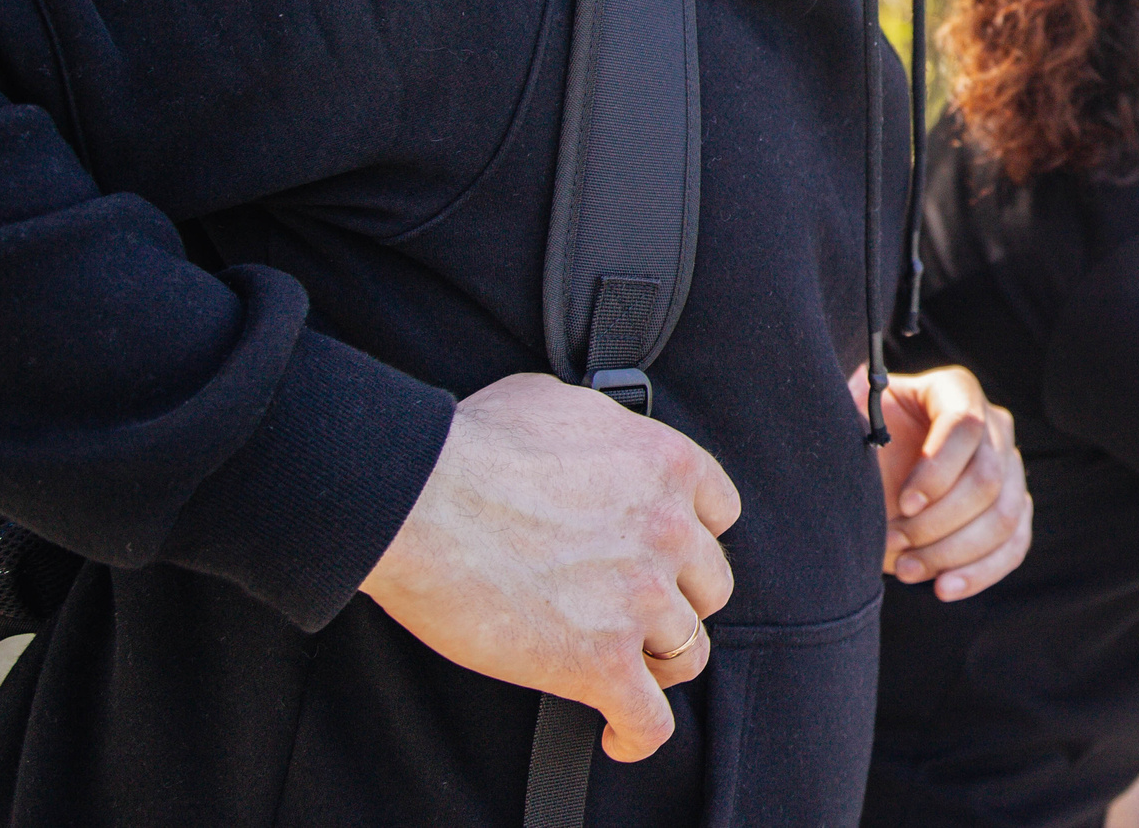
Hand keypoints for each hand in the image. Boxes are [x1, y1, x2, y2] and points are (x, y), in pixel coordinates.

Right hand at [359, 373, 739, 762]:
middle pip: (709, 587)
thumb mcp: (562, 402)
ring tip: (624, 670)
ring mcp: (640, 600)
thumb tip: (596, 439)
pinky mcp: (598, 662)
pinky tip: (619, 735)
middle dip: (675, 599)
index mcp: (668, 465)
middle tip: (631, 608)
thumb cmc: (473, 442)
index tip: (662, 554)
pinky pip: (648, 719)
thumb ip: (605, 429)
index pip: (719, 514)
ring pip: (687, 653)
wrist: (419, 497)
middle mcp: (669, 532)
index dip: (690, 538)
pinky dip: (638, 734)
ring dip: (656, 663)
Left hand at [852, 364, 1032, 600]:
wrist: (872, 477)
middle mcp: (993, 425)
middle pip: (988, 478)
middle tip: (894, 540)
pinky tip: (944, 588)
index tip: (902, 503)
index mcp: (955, 391)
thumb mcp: (853, 422)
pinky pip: (1013, 545)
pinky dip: (980, 572)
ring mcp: (1010, 469)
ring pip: (1005, 517)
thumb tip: (860, 405)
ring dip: (954, 552)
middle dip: (938, 521)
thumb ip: (856, 413)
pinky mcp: (1014, 510)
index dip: (937, 470)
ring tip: (907, 569)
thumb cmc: (859, 444)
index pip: (965, 425)